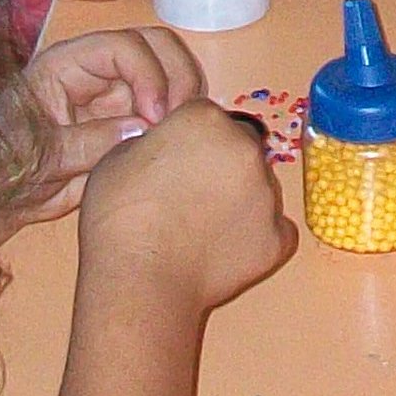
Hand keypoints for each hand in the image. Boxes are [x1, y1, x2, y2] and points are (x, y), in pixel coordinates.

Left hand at [0, 29, 206, 228]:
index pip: (124, 46)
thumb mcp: (39, 156)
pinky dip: (183, 117)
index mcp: (68, 65)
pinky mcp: (133, 119)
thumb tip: (140, 130)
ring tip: (183, 131)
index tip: (156, 116)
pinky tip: (180, 141)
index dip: (149, 74)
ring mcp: (118, 93)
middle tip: (180, 120)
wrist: (1, 200)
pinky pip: (169, 106)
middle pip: (157, 45)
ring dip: (186, 94)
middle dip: (178, 76)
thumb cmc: (5, 169)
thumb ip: (86, 142)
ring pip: (171, 71)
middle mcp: (98, 70)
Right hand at [76, 96, 295, 319]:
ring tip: (201, 228)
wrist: (141, 278)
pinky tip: (222, 248)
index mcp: (205, 120)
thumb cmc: (120, 219)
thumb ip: (152, 142)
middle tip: (189, 194)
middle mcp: (245, 148)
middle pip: (240, 146)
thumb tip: (162, 149)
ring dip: (239, 198)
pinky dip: (254, 236)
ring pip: (259, 186)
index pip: (206, 116)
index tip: (175, 160)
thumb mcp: (117, 158)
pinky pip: (273, 228)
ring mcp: (268, 193)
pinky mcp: (278, 236)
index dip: (189, 139)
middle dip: (220, 164)